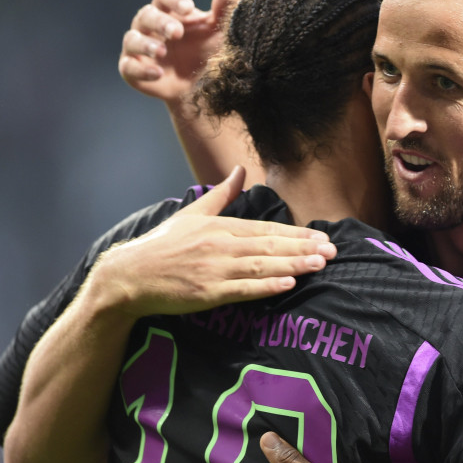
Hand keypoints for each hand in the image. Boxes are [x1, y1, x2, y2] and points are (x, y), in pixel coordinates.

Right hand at [91, 166, 335, 318]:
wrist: (129, 276)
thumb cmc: (162, 245)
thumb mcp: (192, 213)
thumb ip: (222, 194)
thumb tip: (240, 170)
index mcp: (220, 226)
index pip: (267, 228)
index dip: (297, 233)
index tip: (323, 236)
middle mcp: (221, 245)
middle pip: (270, 245)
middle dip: (304, 248)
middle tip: (333, 251)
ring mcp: (215, 269)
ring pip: (261, 266)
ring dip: (293, 265)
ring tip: (319, 265)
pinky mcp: (207, 293)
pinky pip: (242, 289)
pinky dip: (266, 287)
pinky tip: (287, 284)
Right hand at [118, 0, 244, 103]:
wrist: (201, 87)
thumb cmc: (207, 50)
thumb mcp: (218, 30)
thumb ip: (224, 8)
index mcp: (169, 11)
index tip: (188, 8)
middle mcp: (150, 25)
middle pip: (147, 15)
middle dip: (160, 22)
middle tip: (176, 32)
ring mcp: (138, 48)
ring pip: (133, 39)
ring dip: (146, 44)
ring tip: (161, 51)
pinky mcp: (133, 70)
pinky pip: (129, 67)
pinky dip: (141, 70)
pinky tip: (156, 73)